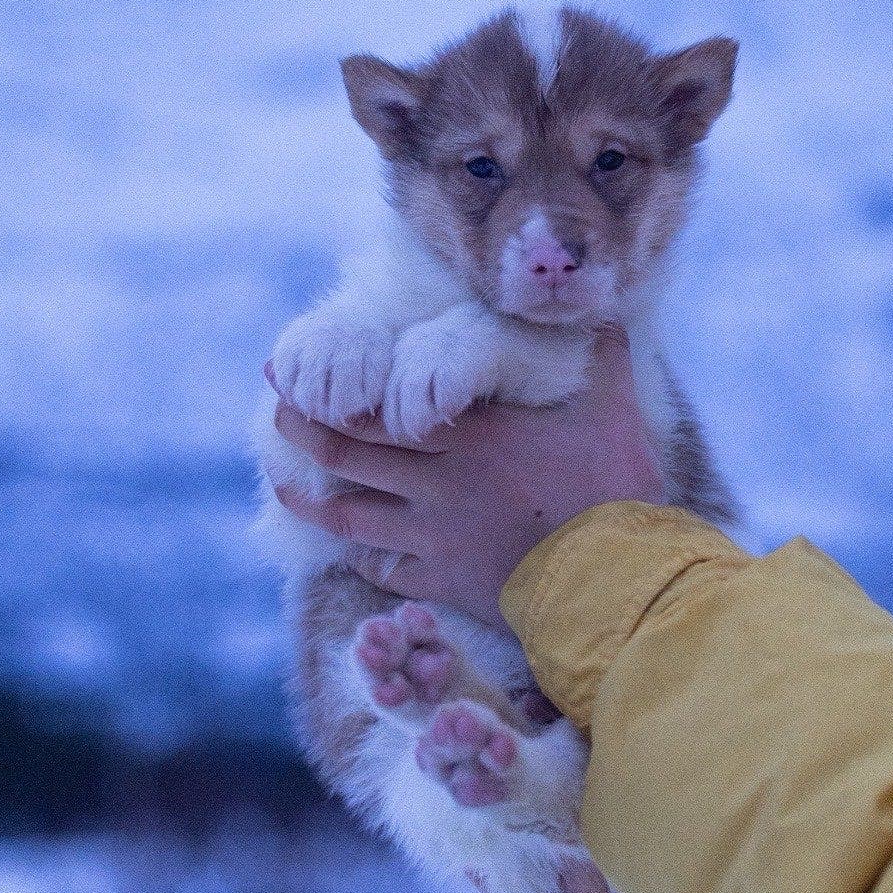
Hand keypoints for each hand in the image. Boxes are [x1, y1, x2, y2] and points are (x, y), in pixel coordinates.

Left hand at [266, 326, 663, 629]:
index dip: (324, 394)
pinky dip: (364, 558)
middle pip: (345, 455)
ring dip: (311, 500)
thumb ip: (605, 356)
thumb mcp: (613, 409)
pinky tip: (356, 552)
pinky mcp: (442, 581)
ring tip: (285, 484)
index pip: (372, 412)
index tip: (289, 376)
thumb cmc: (613, 489)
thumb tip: (609, 311)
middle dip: (303, 432)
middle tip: (279, 415)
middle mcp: (436, 482)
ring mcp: (433, 536)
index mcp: (467, 434)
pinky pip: (384, 570)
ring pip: (349, 517)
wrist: (611, 578)